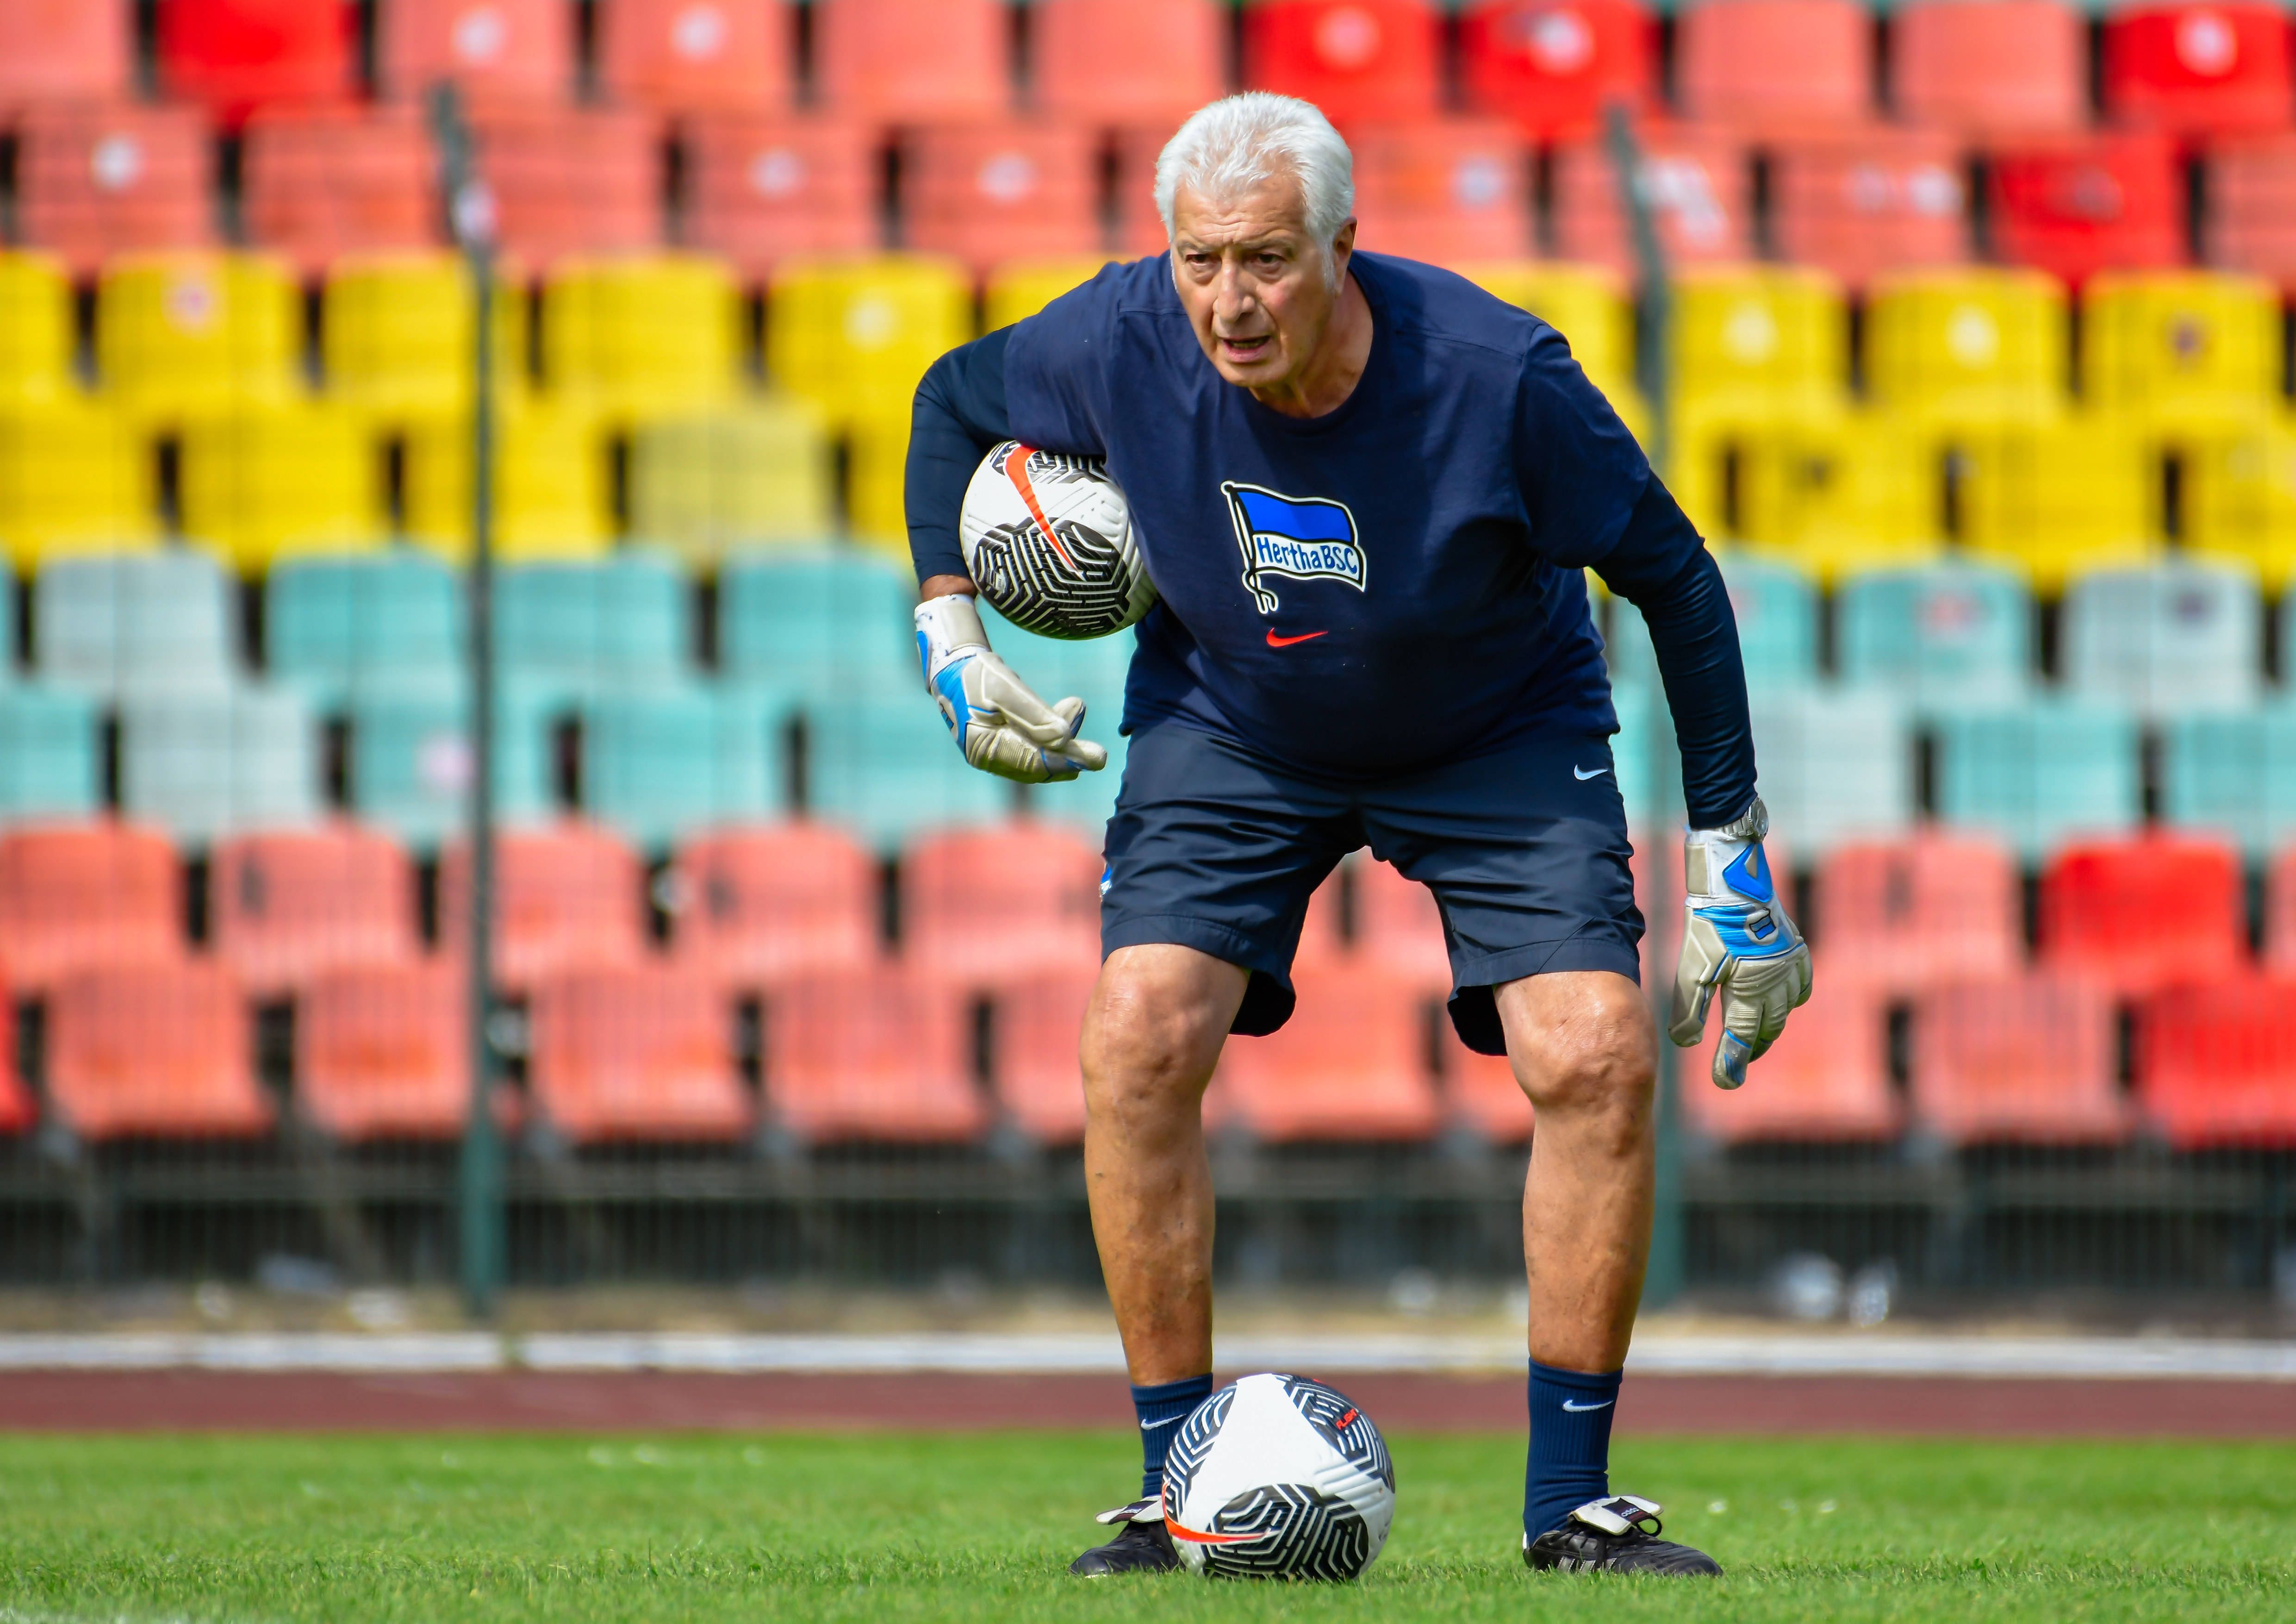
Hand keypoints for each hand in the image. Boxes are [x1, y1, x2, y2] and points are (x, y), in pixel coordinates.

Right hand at [915, 593, 1107, 783]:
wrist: (952, 666)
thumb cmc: (975, 674)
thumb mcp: (1006, 689)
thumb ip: (1034, 715)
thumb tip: (1064, 738)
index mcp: (983, 748)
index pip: (1033, 762)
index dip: (1066, 761)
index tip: (1095, 758)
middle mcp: (988, 757)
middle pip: (1038, 766)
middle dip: (1069, 756)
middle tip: (1100, 754)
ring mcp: (994, 753)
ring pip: (1038, 758)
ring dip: (1062, 741)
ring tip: (1078, 708)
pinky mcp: (1002, 743)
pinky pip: (1033, 748)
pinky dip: (1051, 736)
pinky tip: (1067, 713)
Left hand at [1666, 796, 1812, 1089]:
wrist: (1734, 882)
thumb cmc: (1709, 926)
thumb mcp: (1691, 969)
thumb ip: (1688, 1010)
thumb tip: (1686, 1044)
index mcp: (1749, 993)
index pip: (1740, 1040)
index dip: (1731, 1063)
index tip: (1725, 1083)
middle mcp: (1777, 985)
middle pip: (1766, 1030)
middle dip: (1751, 1048)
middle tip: (1737, 1060)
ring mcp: (1791, 968)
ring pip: (1785, 1011)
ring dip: (1769, 1026)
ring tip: (1754, 1036)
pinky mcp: (1796, 950)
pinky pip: (1800, 986)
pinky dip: (1790, 1000)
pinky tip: (1781, 1002)